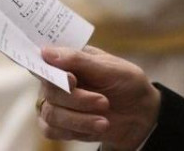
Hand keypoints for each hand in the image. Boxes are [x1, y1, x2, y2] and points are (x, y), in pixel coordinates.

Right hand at [37, 46, 160, 150]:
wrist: (140, 113)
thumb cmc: (126, 83)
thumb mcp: (110, 68)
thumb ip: (78, 60)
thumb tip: (46, 53)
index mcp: (67, 59)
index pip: (43, 61)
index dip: (51, 71)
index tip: (72, 80)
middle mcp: (57, 80)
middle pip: (50, 91)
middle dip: (77, 100)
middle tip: (103, 102)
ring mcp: (56, 103)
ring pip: (51, 113)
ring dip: (79, 119)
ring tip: (104, 121)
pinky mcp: (59, 125)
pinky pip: (51, 130)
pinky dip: (75, 130)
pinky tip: (96, 127)